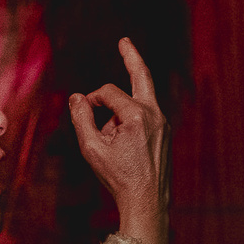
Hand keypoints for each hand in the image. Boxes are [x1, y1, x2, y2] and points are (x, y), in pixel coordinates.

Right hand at [70, 38, 170, 243]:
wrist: (147, 202)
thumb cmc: (118, 177)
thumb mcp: (91, 149)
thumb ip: (82, 119)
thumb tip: (77, 97)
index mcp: (137, 115)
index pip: (108, 92)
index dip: (91, 99)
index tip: (82, 110)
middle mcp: (155, 114)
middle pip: (142, 76)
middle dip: (131, 57)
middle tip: (124, 41)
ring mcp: (164, 123)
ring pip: (138, 104)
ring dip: (119, 114)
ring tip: (112, 147)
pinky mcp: (166, 133)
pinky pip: (144, 118)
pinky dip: (129, 124)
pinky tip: (123, 149)